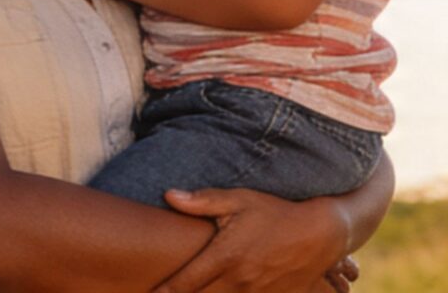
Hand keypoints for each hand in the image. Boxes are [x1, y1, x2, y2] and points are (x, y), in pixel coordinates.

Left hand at [155, 186, 352, 292]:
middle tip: (157, 292)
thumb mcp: (239, 200)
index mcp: (226, 257)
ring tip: (194, 292)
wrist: (322, 232)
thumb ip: (202, 201)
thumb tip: (168, 195)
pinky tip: (224, 292)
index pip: (186, 281)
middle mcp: (241, 281)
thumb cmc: (275, 212)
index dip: (166, 291)